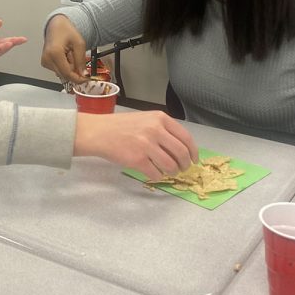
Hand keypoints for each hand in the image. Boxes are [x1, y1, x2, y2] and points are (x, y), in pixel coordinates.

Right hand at [41, 15, 86, 82]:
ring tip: (70, 54)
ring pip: (62, 73)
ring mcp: (45, 62)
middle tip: (78, 57)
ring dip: (70, 67)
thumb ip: (81, 61)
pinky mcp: (45, 63)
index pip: (67, 73)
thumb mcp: (79, 43)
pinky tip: (65, 56)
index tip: (87, 79)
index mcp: (54, 53)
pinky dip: (65, 66)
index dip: (78, 78)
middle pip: (65, 75)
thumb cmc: (66, 31)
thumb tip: (83, 75)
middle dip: (74, 71)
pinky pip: (59, 70)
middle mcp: (47, 59)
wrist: (57, 26)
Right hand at [73, 110, 198, 179]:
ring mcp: (146, 145)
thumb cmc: (122, 126)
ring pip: (170, 165)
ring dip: (172, 172)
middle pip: (181, 153)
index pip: (185, 137)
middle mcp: (155, 130)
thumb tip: (181, 148)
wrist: (99, 132)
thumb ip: (163, 129)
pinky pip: (155, 173)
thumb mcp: (146, 119)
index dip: (193, 151)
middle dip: (185, 164)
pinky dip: (157, 176)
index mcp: (160, 118)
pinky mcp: (137, 160)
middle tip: (182, 168)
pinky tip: (154, 173)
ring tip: (168, 171)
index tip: (194, 159)